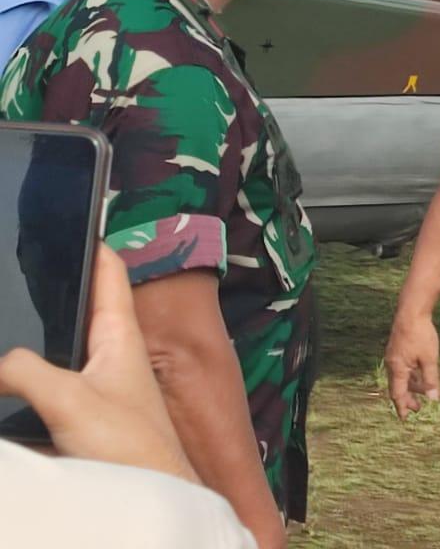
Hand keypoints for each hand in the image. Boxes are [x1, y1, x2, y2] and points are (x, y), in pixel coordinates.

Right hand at [0, 245, 194, 481]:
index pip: (109, 272)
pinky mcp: (83, 418)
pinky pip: (48, 388)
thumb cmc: (130, 445)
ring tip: (11, 317)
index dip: (92, 244)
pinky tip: (5, 385)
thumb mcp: (70, 397)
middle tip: (27, 269)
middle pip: (80, 308)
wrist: (149, 495)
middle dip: (56, 290)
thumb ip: (27, 370)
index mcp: (118, 335)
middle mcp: (110, 355)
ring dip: (38, 338)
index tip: (75, 218)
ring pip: (60, 349)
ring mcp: (98, 386)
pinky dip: (27, 380)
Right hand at [384, 308, 439, 417]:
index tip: (405, 419)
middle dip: (408, 398)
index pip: (397, 394)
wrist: (412, 311)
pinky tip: (420, 375)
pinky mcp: (397, 348)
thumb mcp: (429, 359)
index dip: (402, 407)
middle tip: (418, 409)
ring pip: (401, 377)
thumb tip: (433, 399)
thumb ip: (431, 380)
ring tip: (423, 392)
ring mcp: (393, 356)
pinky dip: (410, 375)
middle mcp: (392, 364)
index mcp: (397, 369)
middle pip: (398, 387)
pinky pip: (402, 368)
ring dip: (411, 386)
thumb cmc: (420, 334)